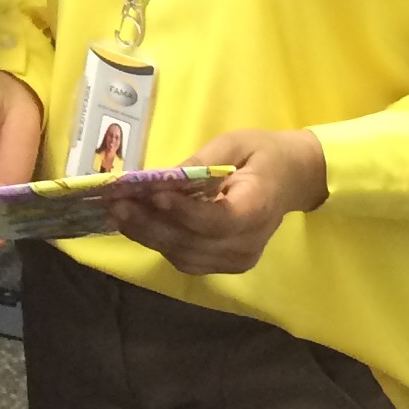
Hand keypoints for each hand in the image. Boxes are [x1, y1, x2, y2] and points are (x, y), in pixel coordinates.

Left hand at [111, 127, 325, 276]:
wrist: (292, 179)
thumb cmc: (263, 155)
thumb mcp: (234, 144)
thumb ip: (200, 162)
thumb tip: (160, 179)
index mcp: (258, 208)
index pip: (218, 221)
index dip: (184, 212)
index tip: (153, 195)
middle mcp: (249, 242)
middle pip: (193, 243)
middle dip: (150, 225)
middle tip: (116, 205)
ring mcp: (238, 259)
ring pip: (184, 256)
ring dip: (148, 236)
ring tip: (118, 213)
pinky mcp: (226, 264)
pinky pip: (186, 259)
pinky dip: (160, 243)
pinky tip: (136, 224)